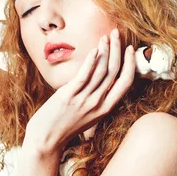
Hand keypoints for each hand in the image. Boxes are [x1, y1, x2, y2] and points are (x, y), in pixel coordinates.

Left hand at [25, 29, 135, 154]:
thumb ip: (94, 100)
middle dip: (117, 49)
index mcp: (105, 108)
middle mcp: (98, 103)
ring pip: (101, 71)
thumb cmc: (63, 127)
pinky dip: (91, 61)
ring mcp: (84, 100)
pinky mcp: (69, 96)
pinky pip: (84, 76)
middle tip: (116, 33)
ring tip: (105, 37)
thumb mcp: (86, 115)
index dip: (131, 64)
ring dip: (105, 50)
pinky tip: (95, 50)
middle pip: (114, 71)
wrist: (45, 141)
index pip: (126, 83)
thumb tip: (97, 81)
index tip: (130, 49)